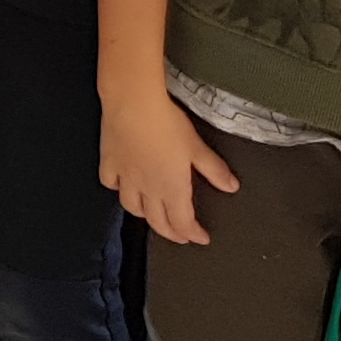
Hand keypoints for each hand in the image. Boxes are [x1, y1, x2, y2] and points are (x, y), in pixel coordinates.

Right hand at [99, 90, 239, 245]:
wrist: (133, 103)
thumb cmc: (165, 123)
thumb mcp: (197, 147)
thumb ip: (214, 169)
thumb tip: (230, 185)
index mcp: (171, 187)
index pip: (183, 222)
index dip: (193, 234)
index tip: (200, 237)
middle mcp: (147, 188)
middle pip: (157, 222)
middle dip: (171, 233)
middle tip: (180, 236)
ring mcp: (126, 177)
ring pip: (132, 207)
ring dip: (144, 216)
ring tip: (152, 215)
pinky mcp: (110, 162)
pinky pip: (110, 183)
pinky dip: (118, 189)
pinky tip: (122, 185)